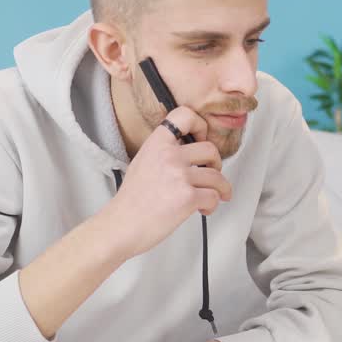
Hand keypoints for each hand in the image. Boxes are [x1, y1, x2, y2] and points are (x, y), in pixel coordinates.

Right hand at [99, 106, 231, 259]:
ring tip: (213, 197)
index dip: (200, 125)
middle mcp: (169, 156)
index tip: (202, 139)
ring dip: (220, 189)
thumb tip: (187, 151)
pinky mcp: (188, 197)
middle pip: (210, 149)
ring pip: (217, 177)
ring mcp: (179, 176)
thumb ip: (163, 152)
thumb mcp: (142, 162)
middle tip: (211, 174)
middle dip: (216, 164)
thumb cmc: (131, 201)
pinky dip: (213, 205)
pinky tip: (203, 209)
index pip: (184, 115)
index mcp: (157, 144)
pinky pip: (214, 196)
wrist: (121, 226)